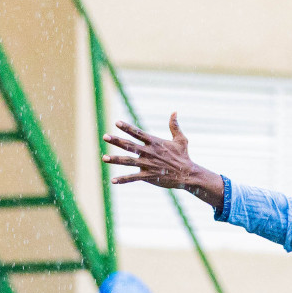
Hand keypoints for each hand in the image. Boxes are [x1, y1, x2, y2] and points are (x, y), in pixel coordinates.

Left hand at [103, 114, 222, 204]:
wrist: (187, 174)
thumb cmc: (183, 156)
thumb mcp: (181, 140)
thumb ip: (174, 126)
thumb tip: (175, 111)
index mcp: (155, 143)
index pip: (138, 133)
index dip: (127, 127)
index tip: (117, 122)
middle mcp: (149, 152)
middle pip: (129, 145)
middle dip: (116, 141)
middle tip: (105, 136)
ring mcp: (148, 165)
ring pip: (128, 161)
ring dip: (115, 160)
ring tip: (104, 158)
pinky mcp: (148, 176)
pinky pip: (133, 177)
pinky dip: (123, 179)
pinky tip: (113, 180)